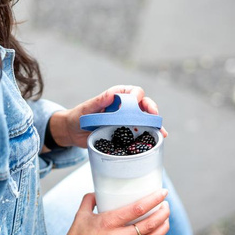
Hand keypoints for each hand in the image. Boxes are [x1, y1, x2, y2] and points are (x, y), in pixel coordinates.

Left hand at [48, 85, 167, 148]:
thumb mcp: (87, 109)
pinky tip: (156, 142)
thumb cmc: (78, 117)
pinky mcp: (125, 134)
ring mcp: (126, 121)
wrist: (72, 133)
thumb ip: (98, 101)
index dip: (137, 95)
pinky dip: (148, 137)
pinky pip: (139, 134)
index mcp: (117, 97)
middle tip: (154, 115)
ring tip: (161, 133)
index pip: (132, 92)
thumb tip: (111, 94)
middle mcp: (124, 108)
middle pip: (143, 105)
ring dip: (154, 125)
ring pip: (145, 120)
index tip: (136, 101)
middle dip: (151, 109)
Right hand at [57, 189, 169, 234]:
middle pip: (150, 224)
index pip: (137, 209)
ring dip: (162, 227)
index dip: (154, 200)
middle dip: (163, 213)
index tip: (162, 192)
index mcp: (108, 223)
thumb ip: (90, 199)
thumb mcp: (80, 214)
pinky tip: (150, 232)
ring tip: (166, 218)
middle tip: (166, 205)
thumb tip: (99, 192)